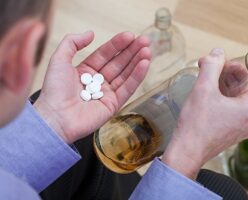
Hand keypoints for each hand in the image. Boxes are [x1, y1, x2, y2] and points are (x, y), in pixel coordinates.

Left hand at [34, 31, 150, 143]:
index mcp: (86, 70)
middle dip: (132, 51)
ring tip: (148, 50)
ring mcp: (107, 93)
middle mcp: (98, 81)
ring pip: (126, 74)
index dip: (117, 44)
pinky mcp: (114, 105)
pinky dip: (137, 77)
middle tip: (145, 40)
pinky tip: (145, 64)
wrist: (55, 118)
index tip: (130, 35)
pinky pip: (128, 89)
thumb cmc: (54, 90)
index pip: (105, 54)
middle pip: (119, 63)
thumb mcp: (59, 60)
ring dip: (138, 62)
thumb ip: (72, 43)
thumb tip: (91, 33)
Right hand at [162, 48, 247, 179]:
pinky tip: (208, 95)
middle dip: (227, 74)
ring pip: (238, 98)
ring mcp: (243, 127)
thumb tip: (217, 52)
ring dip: (224, 85)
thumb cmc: (196, 124)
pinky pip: (233, 109)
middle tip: (209, 68)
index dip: (235, 65)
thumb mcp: (203, 89)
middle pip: (245, 87)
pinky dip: (223, 98)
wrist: (187, 151)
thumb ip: (211, 65)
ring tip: (206, 79)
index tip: (218, 63)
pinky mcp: (233, 131)